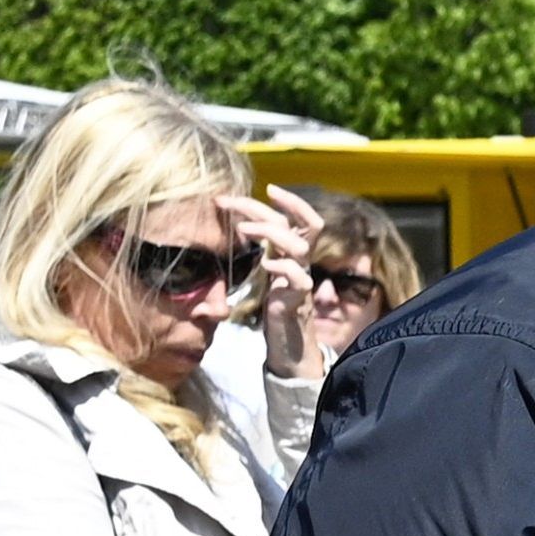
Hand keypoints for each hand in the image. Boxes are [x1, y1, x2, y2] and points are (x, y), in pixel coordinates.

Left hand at [232, 188, 318, 377]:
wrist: (289, 347)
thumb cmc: (275, 310)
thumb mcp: (267, 273)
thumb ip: (262, 251)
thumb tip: (238, 225)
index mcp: (295, 255)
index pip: (302, 219)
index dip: (289, 201)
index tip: (266, 188)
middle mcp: (302, 263)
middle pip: (302, 224)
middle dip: (269, 207)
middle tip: (232, 203)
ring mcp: (302, 280)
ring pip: (299, 245)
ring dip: (269, 232)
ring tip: (241, 231)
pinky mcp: (297, 300)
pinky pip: (297, 277)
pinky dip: (280, 266)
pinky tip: (264, 266)